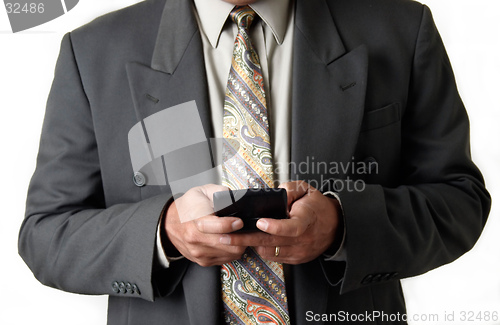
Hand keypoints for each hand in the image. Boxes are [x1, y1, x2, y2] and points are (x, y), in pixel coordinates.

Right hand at [164, 184, 246, 266]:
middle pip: (227, 243)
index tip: (239, 221)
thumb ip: (220, 193)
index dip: (230, 225)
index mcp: (195, 219)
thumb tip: (235, 198)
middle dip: (241, 236)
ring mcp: (199, 252)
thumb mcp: (202, 191)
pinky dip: (232, 251)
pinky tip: (231, 241)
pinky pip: (226, 259)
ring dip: (239, 244)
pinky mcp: (203, 261)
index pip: (217, 226)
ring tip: (240, 233)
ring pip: (230, 253)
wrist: (169, 223)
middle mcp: (195, 238)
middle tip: (247, 228)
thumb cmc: (188, 206)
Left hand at [219, 181, 341, 263]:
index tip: (260, 223)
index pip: (292, 227)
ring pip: (269, 251)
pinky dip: (261, 248)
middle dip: (246, 239)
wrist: (334, 226)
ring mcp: (299, 252)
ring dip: (251, 244)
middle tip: (226, 236)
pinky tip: (251, 240)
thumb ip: (290, 189)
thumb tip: (275, 193)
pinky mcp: (295, 259)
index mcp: (307, 220)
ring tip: (234, 237)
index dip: (275, 226)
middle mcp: (303, 239)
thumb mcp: (306, 190)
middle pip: (272, 242)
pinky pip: (273, 256)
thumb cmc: (316, 206)